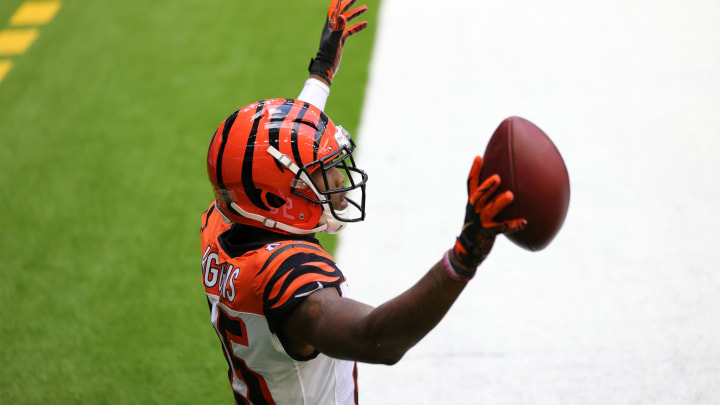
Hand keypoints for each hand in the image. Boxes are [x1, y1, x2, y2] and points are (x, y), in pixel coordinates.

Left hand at [308, 0, 367, 85]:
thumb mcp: (334, 41)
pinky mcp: (341, 40)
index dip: (339, 1)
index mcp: (329, 26)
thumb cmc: (328, 55)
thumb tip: (342, 16)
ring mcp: (337, 34)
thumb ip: (338, 29)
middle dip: (349, 4)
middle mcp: (332, 28)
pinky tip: (365, 24)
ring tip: (365, 8)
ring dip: (356, 14)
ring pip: (347, 20)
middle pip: (341, 12)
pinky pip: (350, 30)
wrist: (326, 67)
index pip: (334, 9)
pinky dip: (357, 27)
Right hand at [452, 156, 526, 270]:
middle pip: (478, 196)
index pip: (470, 184)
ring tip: (511, 195)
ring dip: (499, 202)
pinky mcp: (487, 234)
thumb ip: (489, 200)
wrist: (468, 251)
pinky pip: (501, 229)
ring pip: (488, 211)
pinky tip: (524, 222)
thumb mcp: (480, 212)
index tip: (479, 157)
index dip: (474, 171)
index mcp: (472, 203)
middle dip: (487, 186)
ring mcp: (479, 223)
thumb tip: (509, 186)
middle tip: (498, 177)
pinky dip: (513, 225)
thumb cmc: (478, 228)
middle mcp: (473, 211)